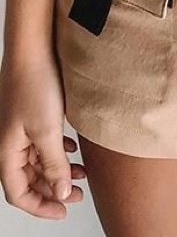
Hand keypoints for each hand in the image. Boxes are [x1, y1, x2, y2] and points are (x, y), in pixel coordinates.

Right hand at [0, 52, 86, 219]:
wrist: (34, 50)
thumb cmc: (35, 85)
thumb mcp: (47, 130)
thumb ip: (54, 164)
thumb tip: (61, 192)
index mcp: (8, 151)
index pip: (19, 193)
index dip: (40, 206)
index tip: (63, 211)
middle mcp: (12, 143)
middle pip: (30, 178)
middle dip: (53, 190)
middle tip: (77, 195)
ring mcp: (23, 128)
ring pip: (39, 160)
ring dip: (59, 170)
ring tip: (83, 174)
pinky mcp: (34, 115)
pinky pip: (45, 142)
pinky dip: (59, 151)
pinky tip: (73, 150)